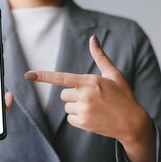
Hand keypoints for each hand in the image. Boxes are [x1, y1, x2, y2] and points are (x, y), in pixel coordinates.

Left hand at [25, 35, 155, 161]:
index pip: (61, 78)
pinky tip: (92, 116)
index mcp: (90, 82)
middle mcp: (84, 96)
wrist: (132, 123)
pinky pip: (70, 118)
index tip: (28, 75)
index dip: (43, 76)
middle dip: (73, 94)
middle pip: (63, 94)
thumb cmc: (123, 95)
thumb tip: (93, 38)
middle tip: (91, 97)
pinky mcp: (83, 123)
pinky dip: (78, 117)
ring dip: (76, 106)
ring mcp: (83, 111)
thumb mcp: (114, 74)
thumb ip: (100, 56)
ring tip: (94, 107)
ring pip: (66, 106)